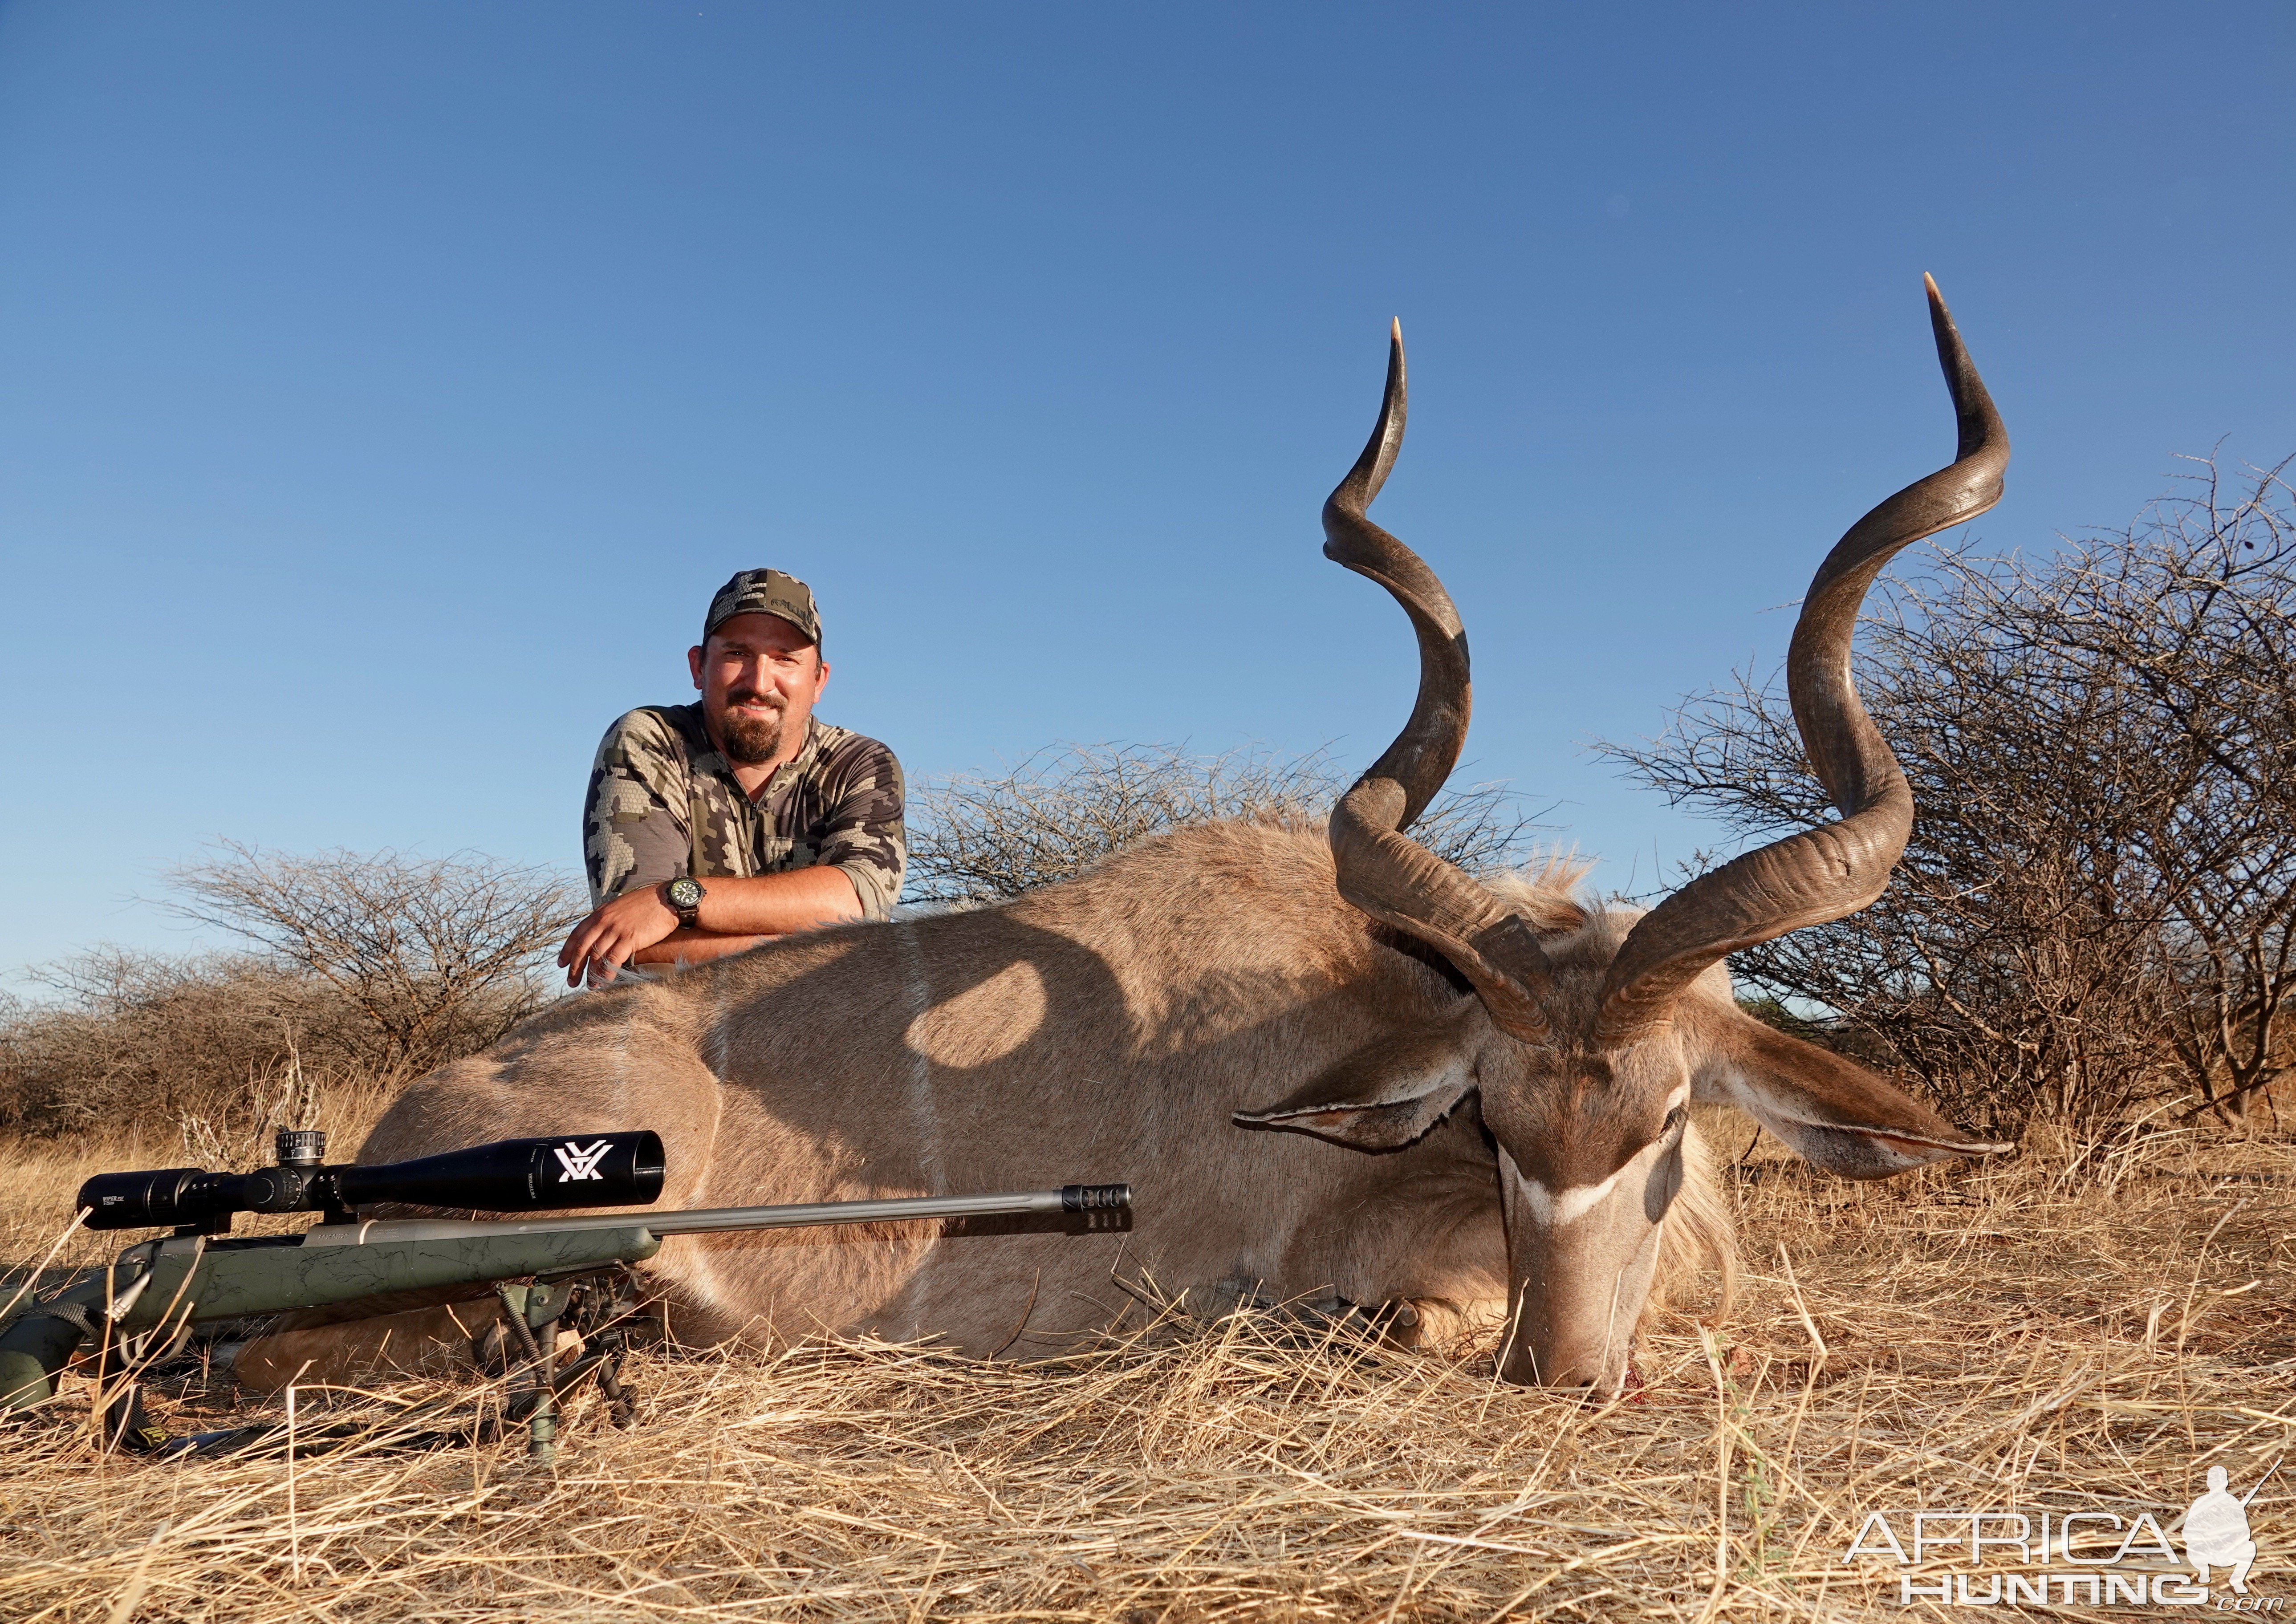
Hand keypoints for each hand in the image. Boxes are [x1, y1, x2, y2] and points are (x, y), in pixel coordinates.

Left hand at [558, 886, 680, 987]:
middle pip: (582, 947)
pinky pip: (613, 959)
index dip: (567, 951)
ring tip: (591, 986)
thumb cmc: (648, 904)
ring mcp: (616, 929)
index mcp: (600, 913)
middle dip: (575, 967)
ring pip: (596, 955)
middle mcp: (604, 921)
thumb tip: (603, 935)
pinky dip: (607, 972)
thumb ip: (609, 919)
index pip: (577, 934)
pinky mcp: (629, 938)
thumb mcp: (621, 907)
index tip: (561, 964)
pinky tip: (606, 981)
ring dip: (591, 974)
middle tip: (571, 982)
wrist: (667, 898)